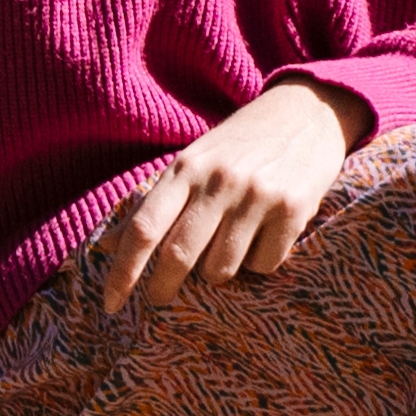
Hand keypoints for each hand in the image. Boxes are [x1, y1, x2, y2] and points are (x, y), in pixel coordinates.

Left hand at [80, 78, 364, 313]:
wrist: (309, 112)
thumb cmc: (240, 144)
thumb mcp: (192, 161)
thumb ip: (153, 203)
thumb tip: (106, 246)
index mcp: (186, 167)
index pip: (143, 228)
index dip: (122, 272)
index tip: (109, 304)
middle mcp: (219, 181)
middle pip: (178, 255)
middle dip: (163, 287)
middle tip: (159, 298)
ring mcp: (257, 196)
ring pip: (222, 269)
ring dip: (219, 270)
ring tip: (229, 245)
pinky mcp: (293, 210)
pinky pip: (265, 265)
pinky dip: (260, 261)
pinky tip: (266, 234)